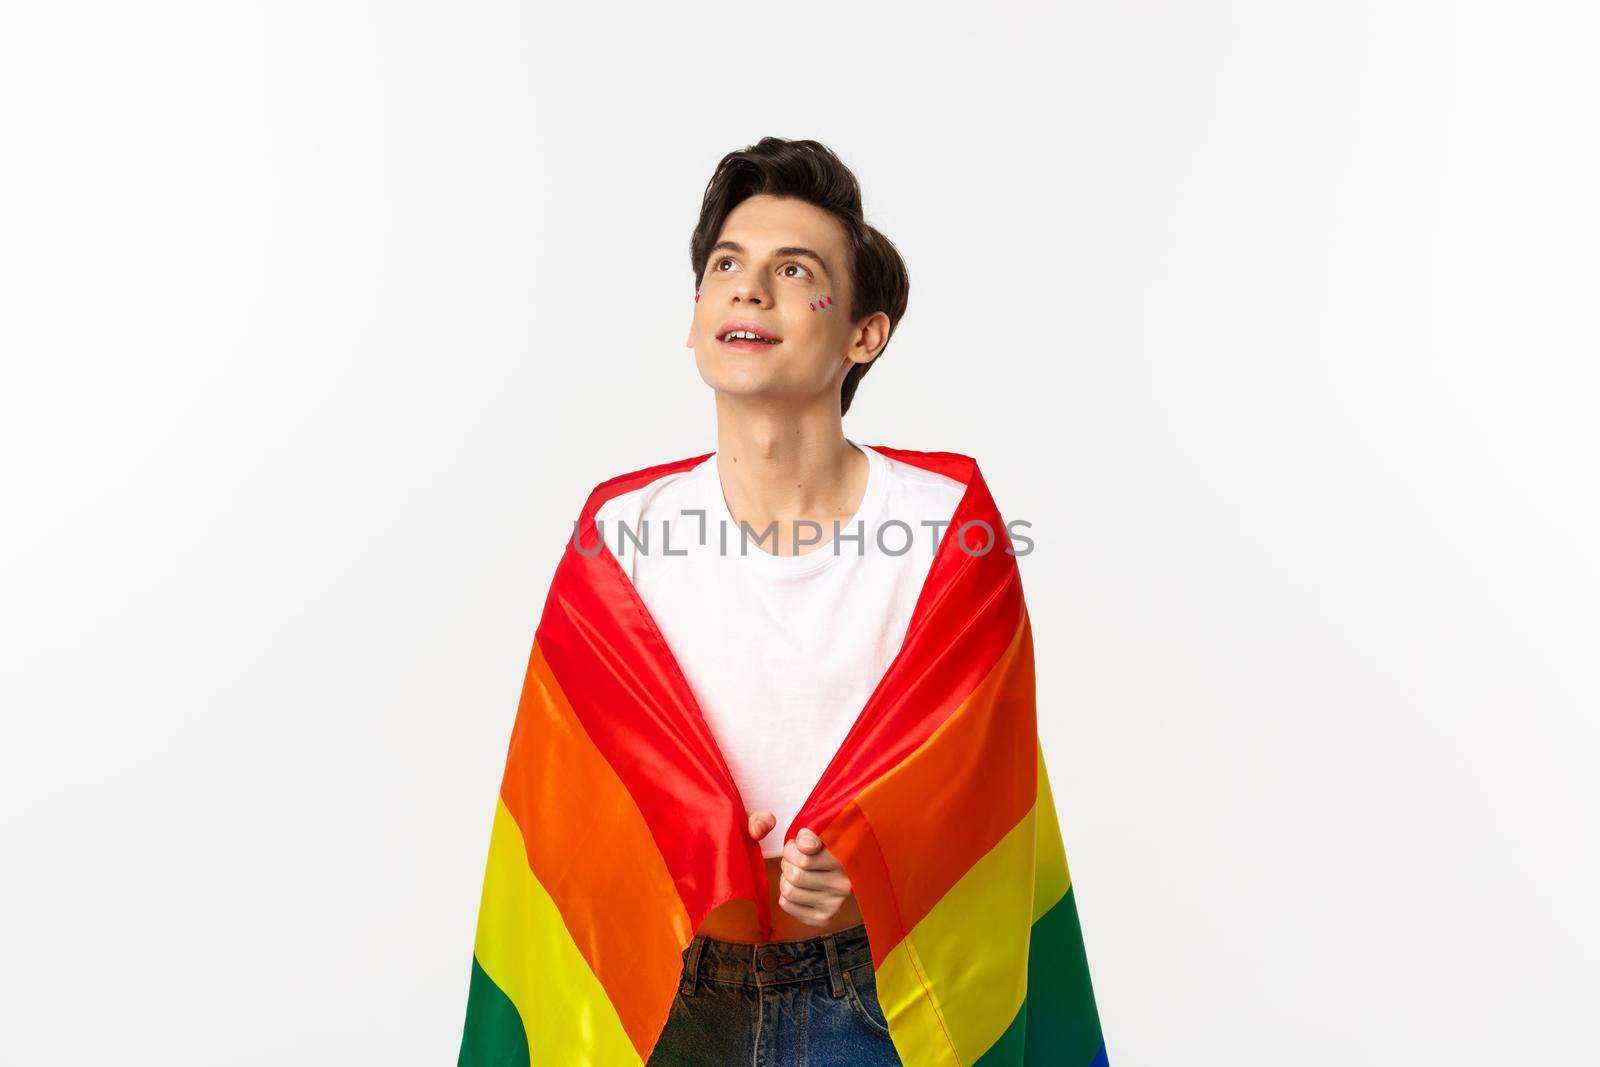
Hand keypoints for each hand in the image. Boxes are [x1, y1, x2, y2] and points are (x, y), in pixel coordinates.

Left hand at [746, 810, 852, 926]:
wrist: (840, 873)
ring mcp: (834, 904)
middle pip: (794, 875)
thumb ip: (808, 834)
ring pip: (789, 890)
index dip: (793, 849)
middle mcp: (842, 885)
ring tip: (796, 872)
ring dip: (785, 879)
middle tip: (794, 859)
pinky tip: (798, 888)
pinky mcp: (823, 918)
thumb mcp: (819, 834)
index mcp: (844, 860)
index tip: (799, 845)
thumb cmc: (824, 850)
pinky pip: (787, 904)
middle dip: (787, 863)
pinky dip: (786, 895)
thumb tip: (804, 844)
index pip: (804, 857)